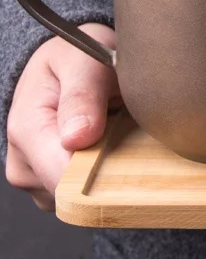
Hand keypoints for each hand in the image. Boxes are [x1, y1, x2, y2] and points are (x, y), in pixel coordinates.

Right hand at [5, 24, 119, 209]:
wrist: (67, 63)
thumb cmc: (76, 59)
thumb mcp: (84, 61)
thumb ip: (82, 95)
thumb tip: (77, 138)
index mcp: (26, 130)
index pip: (61, 178)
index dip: (98, 176)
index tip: (129, 157)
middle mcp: (23, 162)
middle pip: (71, 194)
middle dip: (104, 173)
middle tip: (125, 135)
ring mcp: (36, 178)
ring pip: (77, 199)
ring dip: (103, 173)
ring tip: (114, 135)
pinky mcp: (50, 185)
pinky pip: (79, 196)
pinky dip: (99, 176)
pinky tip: (107, 147)